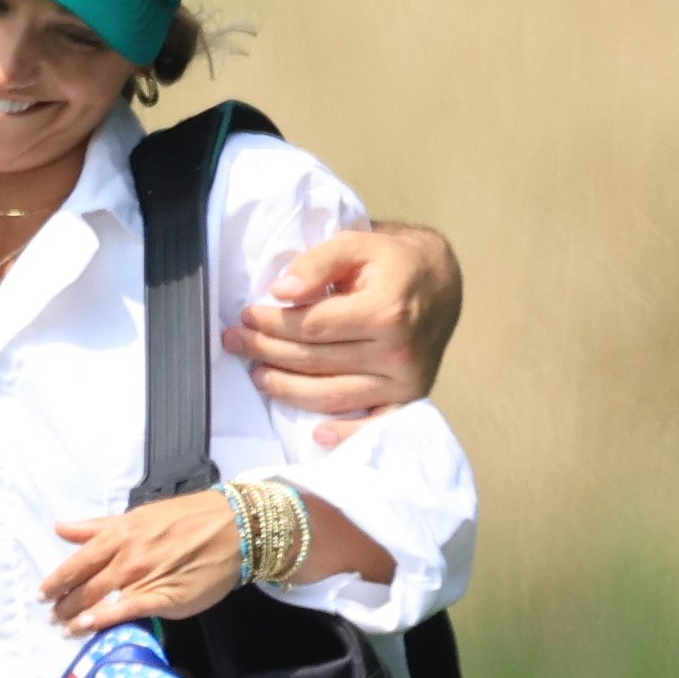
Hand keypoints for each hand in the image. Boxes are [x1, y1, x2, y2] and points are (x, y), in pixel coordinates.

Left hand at [42, 494, 247, 633]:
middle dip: (62, 603)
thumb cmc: (188, 519)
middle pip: (84, 584)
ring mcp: (144, 577)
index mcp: (119, 534)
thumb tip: (61, 528)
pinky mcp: (164, 598)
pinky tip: (86, 628)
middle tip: (50, 616)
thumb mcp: (138, 515)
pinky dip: (102, 620)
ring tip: (63, 628)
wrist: (234, 528)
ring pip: (99, 599)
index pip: (77, 561)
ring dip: (75, 616)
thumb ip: (98, 526)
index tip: (42, 593)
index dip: (56, 580)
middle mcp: (127, 556)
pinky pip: (126, 611)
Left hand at [232, 220, 461, 433]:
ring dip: (287, 389)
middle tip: (236, 342)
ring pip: (332, 395)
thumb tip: (280, 291)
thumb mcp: (358, 243)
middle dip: (267, 352)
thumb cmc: (393, 261)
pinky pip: (372, 425)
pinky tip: (317, 434)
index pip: (312, 326)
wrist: (442, 282)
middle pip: (316, 361)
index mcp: (385, 311)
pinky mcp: (408, 398)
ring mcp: (404, 381)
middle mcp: (396, 352)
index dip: (273, 323)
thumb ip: (318, 262)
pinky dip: (344, 434)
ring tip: (258, 376)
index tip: (246, 315)